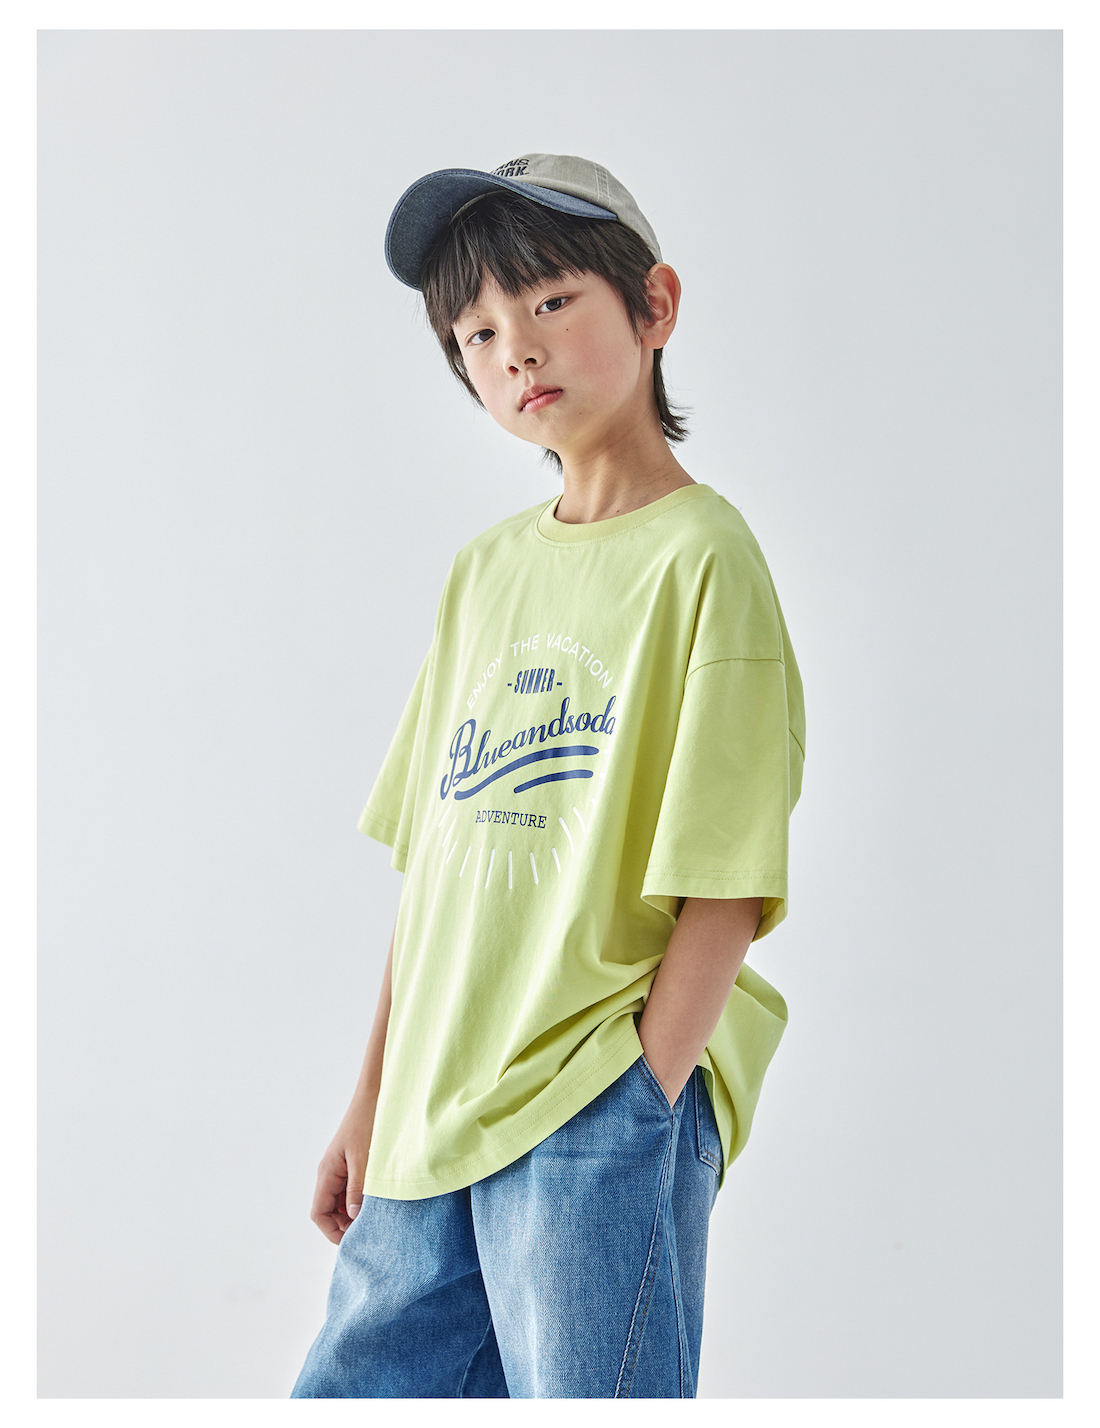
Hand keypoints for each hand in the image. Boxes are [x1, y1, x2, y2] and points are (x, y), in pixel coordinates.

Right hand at [310, 1103, 373, 1245]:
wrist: (376, 1095)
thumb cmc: (368, 1122)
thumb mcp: (365, 1159)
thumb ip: (358, 1188)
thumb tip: (354, 1217)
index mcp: (327, 1173)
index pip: (319, 1213)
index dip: (332, 1231)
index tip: (353, 1241)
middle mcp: (330, 1173)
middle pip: (329, 1211)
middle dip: (345, 1225)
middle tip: (369, 1234)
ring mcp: (341, 1168)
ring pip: (341, 1202)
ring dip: (354, 1213)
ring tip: (375, 1220)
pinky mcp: (352, 1164)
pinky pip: (351, 1190)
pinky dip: (361, 1200)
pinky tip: (378, 1203)